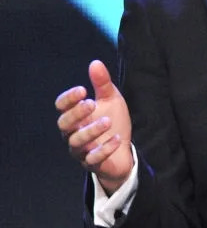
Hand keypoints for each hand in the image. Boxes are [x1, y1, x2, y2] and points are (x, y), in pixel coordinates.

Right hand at [55, 60, 133, 194]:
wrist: (124, 151)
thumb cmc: (113, 123)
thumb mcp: (111, 100)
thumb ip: (102, 84)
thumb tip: (95, 63)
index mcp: (74, 116)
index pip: (61, 107)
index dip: (68, 99)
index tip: (83, 90)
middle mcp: (72, 133)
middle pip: (64, 124)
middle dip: (76, 114)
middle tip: (91, 104)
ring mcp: (81, 150)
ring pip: (76, 142)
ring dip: (91, 131)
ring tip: (107, 121)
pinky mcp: (92, 164)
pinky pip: (93, 159)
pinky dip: (104, 149)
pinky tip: (117, 138)